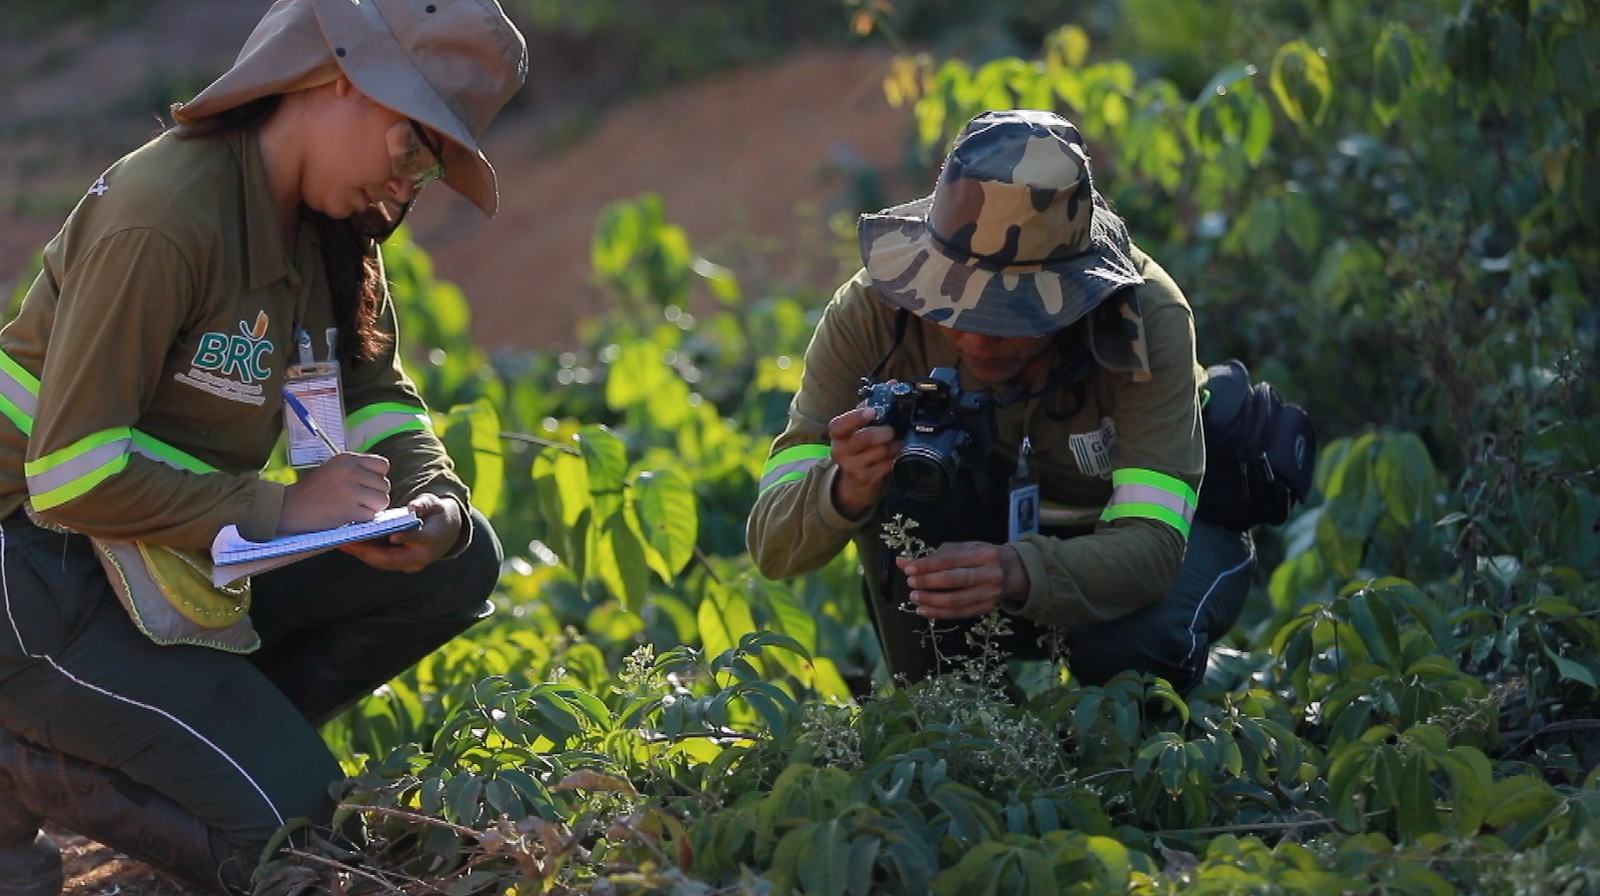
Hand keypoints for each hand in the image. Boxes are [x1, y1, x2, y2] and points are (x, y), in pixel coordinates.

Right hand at [278, 452, 389, 532]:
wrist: (287, 508)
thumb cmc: (312, 492)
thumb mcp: (333, 470)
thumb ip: (357, 470)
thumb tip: (383, 480)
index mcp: (346, 458)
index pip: (383, 465)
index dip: (377, 478)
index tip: (366, 486)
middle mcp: (349, 471)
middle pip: (384, 485)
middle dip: (375, 496)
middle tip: (357, 502)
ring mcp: (349, 490)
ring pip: (382, 501)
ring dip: (371, 509)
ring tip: (354, 509)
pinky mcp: (347, 510)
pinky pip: (370, 517)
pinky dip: (361, 520)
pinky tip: (346, 517)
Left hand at [340, 493, 463, 572]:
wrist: (445, 534)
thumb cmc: (437, 515)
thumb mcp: (436, 505)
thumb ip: (425, 504)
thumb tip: (413, 507)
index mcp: (432, 541)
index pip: (418, 540)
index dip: (406, 538)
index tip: (393, 535)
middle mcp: (419, 558)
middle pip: (391, 558)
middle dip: (367, 551)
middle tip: (347, 541)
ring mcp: (408, 564)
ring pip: (382, 561)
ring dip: (361, 553)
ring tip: (341, 542)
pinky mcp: (398, 564)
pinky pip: (379, 560)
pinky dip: (364, 552)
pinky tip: (348, 543)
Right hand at [828, 405, 900, 518]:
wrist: (856, 479)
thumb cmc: (859, 446)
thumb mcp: (860, 425)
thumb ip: (872, 404)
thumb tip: (891, 384)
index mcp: (838, 434)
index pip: (839, 425)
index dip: (855, 418)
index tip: (872, 411)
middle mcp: (840, 451)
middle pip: (864, 438)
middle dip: (884, 432)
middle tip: (892, 430)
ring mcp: (851, 467)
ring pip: (879, 452)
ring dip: (893, 446)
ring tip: (895, 443)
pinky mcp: (864, 479)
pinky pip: (886, 465)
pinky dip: (894, 458)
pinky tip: (894, 455)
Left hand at [896, 541, 1030, 618]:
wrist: (1010, 571)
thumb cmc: (979, 557)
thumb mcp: (960, 550)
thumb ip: (932, 556)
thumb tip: (902, 561)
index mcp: (983, 554)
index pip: (951, 560)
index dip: (928, 565)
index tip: (909, 568)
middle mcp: (990, 574)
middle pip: (955, 580)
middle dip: (929, 582)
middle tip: (911, 583)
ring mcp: (990, 593)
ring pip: (956, 600)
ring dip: (931, 600)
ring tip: (914, 597)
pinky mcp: (986, 608)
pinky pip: (959, 613)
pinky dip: (939, 613)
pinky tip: (923, 610)